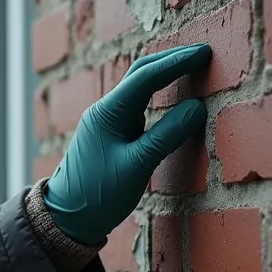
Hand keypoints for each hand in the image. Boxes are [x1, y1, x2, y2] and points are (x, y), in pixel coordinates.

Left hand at [42, 43, 211, 244]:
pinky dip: (158, 92)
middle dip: (171, 60)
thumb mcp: (137, 166)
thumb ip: (166, 136)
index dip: (177, 62)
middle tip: (203, 53)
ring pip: (139, 86)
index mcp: (107, 113)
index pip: (146, 76)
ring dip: (165, 73)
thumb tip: (197, 108)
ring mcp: (108, 120)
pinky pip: (138, 103)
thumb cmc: (98, 195)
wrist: (67, 218)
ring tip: (193, 65)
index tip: (204, 53)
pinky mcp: (113, 132)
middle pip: (140, 73)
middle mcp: (105, 110)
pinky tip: (173, 92)